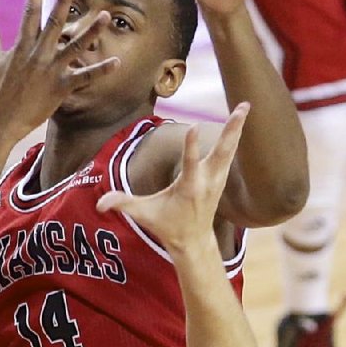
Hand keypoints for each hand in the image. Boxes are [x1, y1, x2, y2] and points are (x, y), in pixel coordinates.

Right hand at [0, 0, 119, 136]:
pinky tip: (117, 62)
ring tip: (106, 15)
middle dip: (62, 2)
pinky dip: (101, 70)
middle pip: (54, 23)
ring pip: (75, 46)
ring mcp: (51, 71)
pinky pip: (85, 77)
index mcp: (21, 47)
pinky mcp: (61, 89)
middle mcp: (38, 55)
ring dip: (92, 30)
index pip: (29, 14)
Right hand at [96, 103, 249, 255]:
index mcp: (189, 188)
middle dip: (232, 130)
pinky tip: (240, 119)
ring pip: (230, 149)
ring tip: (245, 105)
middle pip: (222, 152)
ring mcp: (217, 179)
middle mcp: (207, 181)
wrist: (193, 241)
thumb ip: (123, 205)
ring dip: (237, 128)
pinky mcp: (221, 178)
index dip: (191, 146)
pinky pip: (230, 153)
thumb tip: (100, 203)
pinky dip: (235, 136)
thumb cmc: (166, 225)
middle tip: (243, 108)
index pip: (190, 164)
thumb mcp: (143, 215)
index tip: (195, 126)